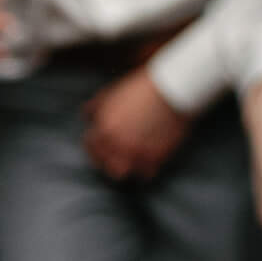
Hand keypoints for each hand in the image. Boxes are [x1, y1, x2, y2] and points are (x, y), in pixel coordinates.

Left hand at [83, 67, 195, 183]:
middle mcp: (115, 144)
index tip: (102, 148)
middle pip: (104, 163)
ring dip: (125, 168)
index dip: (96, 147)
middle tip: (116, 157)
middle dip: (108, 161)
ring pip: (121, 172)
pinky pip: (145, 174)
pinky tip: (148, 164)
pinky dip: (145, 171)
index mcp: (103, 129)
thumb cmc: (143, 86)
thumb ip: (96, 107)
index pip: (91, 147)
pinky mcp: (155, 157)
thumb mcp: (112, 92)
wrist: (174, 86)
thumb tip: (87, 116)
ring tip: (131, 162)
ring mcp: (135, 152)